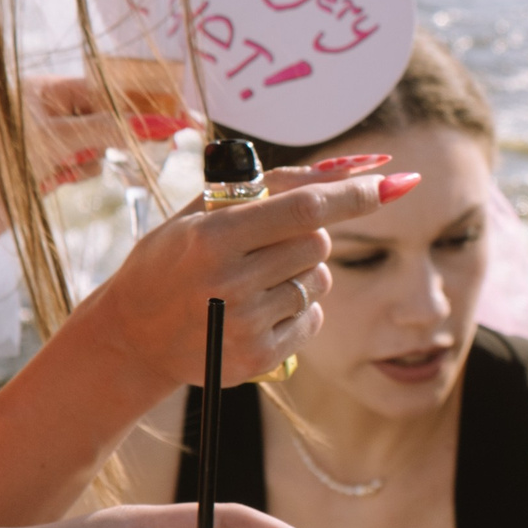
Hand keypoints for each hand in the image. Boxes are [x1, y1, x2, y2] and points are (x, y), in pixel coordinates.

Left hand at [0, 74, 173, 239]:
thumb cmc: (3, 162)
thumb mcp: (60, 141)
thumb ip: (108, 130)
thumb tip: (155, 125)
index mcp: (44, 88)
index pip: (105, 90)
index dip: (139, 103)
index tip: (175, 113)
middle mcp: (46, 108)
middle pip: (102, 116)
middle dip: (112, 134)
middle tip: (144, 144)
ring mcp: (45, 137)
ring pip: (94, 144)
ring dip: (89, 159)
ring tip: (62, 171)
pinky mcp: (45, 165)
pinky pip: (80, 164)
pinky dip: (77, 172)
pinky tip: (56, 181)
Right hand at [71, 156, 398, 387]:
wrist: (130, 336)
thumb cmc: (171, 258)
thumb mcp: (200, 211)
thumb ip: (271, 185)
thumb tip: (352, 169)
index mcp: (212, 237)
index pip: (306, 209)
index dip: (356, 194)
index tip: (397, 181)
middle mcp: (230, 283)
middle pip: (319, 243)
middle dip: (308, 234)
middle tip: (265, 242)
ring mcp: (245, 325)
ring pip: (319, 280)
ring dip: (301, 271)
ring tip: (251, 278)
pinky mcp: (258, 358)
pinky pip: (314, 318)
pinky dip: (298, 307)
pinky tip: (256, 308)